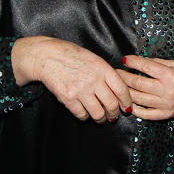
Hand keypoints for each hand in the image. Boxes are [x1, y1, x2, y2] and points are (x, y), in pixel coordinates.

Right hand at [11, 36, 132, 122]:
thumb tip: (118, 89)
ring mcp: (81, 90)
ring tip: (100, 118)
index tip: (126, 107)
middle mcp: (94, 80)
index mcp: (103, 68)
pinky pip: (82, 115)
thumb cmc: (70, 55)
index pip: (122, 90)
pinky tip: (85, 114)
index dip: (126, 102)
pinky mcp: (68, 98)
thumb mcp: (93, 58)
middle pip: (111, 104)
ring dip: (101, 119)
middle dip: (114, 114)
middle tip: (113, 116)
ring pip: (98, 113)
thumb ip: (105, 73)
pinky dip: (85, 117)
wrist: (47, 56)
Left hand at [117, 56, 173, 119]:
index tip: (125, 59)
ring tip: (119, 86)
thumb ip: (157, 62)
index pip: (146, 67)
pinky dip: (134, 109)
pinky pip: (146, 114)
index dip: (133, 62)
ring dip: (125, 92)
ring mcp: (165, 104)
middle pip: (138, 83)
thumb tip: (139, 60)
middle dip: (124, 76)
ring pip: (138, 99)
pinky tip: (128, 102)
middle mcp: (167, 90)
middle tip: (116, 72)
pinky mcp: (166, 114)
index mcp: (170, 75)